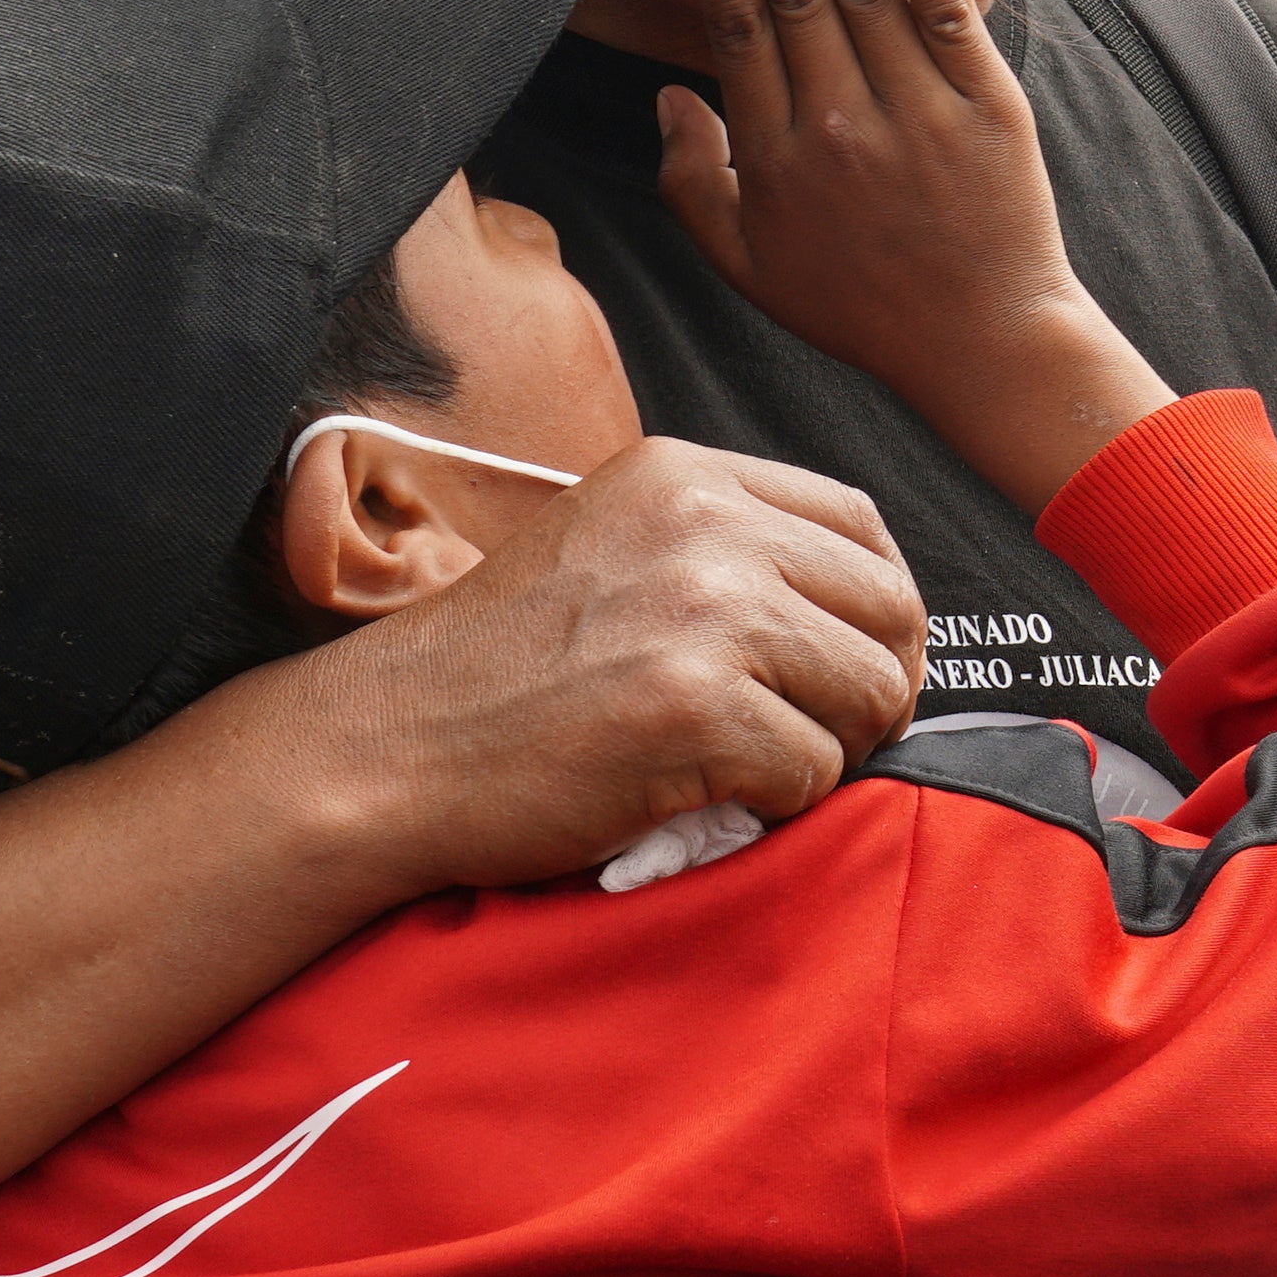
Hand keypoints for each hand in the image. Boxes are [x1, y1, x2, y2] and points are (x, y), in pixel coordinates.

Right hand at [276, 434, 928, 901]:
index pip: (859, 525)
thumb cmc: (495, 670)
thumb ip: (717, 548)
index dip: (878, 606)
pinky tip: (715, 795)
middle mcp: (705, 527)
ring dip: (831, 746)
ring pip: (867, 690)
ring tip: (760, 765)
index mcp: (685, 476)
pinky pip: (816, 767)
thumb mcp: (611, 548)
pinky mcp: (698, 709)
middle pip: (887, 606)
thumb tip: (852, 606)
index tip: (854, 659)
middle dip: (877, 683)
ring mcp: (704, 614)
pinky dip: (781, 800)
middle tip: (833, 732)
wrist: (388, 746)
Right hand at [654, 0, 1174, 511]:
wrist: (983, 342)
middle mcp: (842, 124)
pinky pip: (950, 16)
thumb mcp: (750, 265)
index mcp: (777, 154)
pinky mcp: (989, 108)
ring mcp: (919, 112)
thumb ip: (693, 183)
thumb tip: (666, 99)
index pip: (740, 24)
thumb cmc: (860, 305)